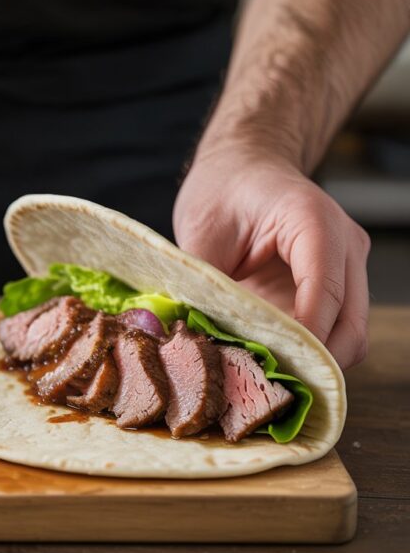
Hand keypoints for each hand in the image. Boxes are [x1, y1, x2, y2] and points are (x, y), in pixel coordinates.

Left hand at [174, 147, 370, 368]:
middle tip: (263, 383)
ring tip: (264, 376)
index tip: (270, 366)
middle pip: (350, 325)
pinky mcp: (338, 287)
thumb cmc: (221, 192)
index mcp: (312, 221)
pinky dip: (309, 352)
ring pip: (350, 336)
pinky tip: (271, 361)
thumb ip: (208, 286)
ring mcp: (348, 267)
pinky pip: (335, 331)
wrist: (242, 168)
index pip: (323, 291)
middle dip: (311, 360)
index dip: (302, 337)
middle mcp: (344, 245)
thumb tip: (206, 340)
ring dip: (312, 361)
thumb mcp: (201, 235)